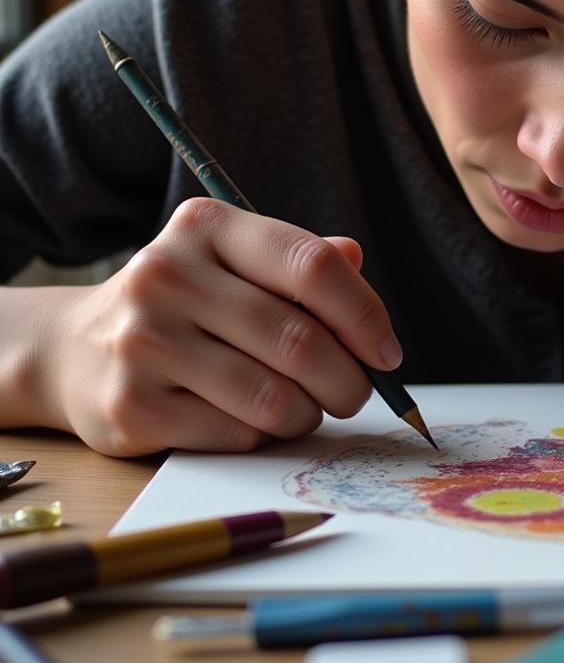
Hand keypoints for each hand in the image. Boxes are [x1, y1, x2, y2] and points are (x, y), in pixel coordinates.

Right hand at [42, 198, 399, 455]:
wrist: (75, 349)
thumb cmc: (186, 304)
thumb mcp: (236, 263)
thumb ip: (299, 260)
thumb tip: (357, 258)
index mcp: (207, 227)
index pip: (312, 266)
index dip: (365, 314)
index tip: (388, 353)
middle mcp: (167, 275)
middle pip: (301, 339)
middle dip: (350, 380)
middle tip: (357, 394)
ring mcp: (143, 342)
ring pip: (275, 396)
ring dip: (310, 412)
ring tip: (306, 407)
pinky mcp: (130, 406)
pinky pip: (237, 433)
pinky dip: (265, 435)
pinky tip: (254, 420)